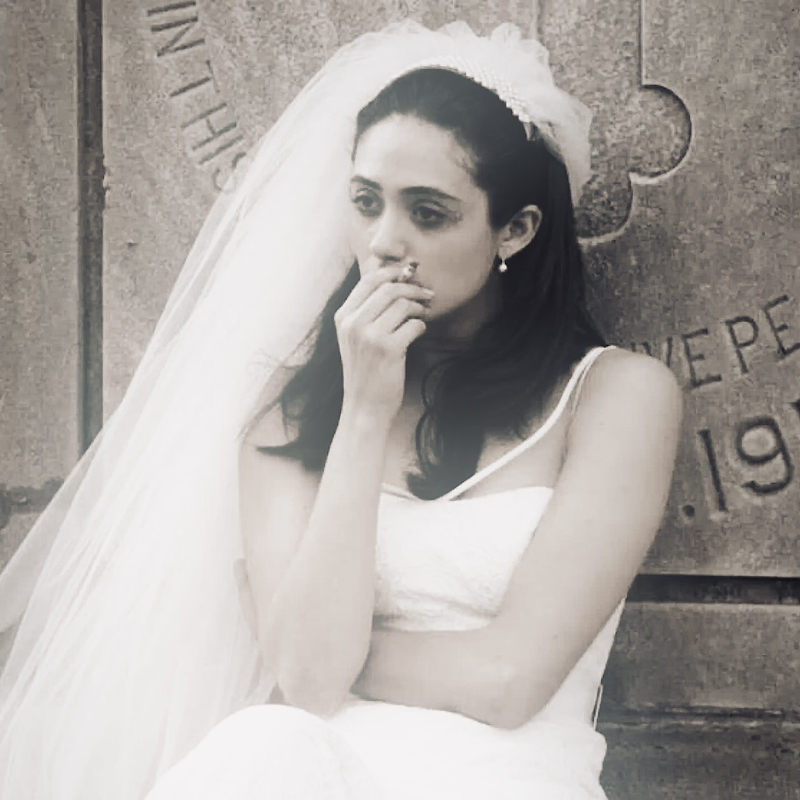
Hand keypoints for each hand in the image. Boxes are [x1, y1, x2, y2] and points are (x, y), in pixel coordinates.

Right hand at [334, 265, 431, 421]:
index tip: (409, 274)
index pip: (369, 280)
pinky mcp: (388, 349)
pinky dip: (421, 326)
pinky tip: (419, 332)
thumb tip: (393, 281)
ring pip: (403, 305)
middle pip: (389, 289)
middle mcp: (353, 324)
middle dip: (413, 288)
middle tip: (428, 294)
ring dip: (419, 308)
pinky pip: (414, 325)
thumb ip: (367, 311)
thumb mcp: (355, 338)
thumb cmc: (365, 371)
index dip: (393, 272)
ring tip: (424, 314)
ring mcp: (370, 336)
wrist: (364, 407)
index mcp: (343, 317)